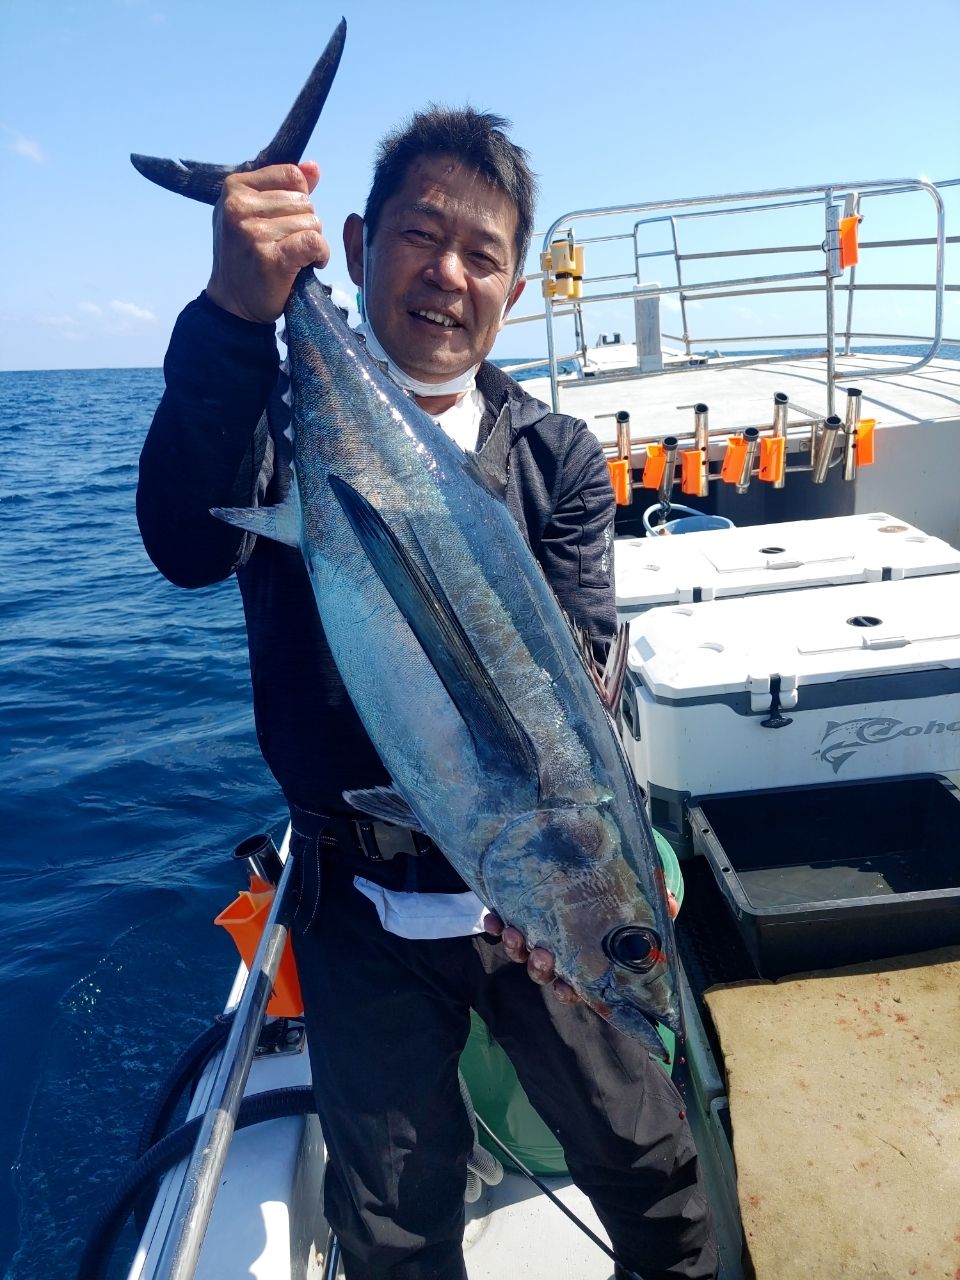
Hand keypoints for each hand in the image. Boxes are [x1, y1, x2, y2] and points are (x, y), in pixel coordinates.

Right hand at [206, 161, 329, 323]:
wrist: (233, 303)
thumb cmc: (245, 256)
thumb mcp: (255, 213)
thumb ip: (284, 187)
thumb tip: (313, 168)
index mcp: (235, 187)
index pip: (291, 175)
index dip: (300, 198)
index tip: (287, 220)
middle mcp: (240, 207)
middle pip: (304, 201)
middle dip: (306, 223)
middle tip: (289, 243)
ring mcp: (254, 233)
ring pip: (311, 222)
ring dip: (312, 242)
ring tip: (294, 256)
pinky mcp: (271, 258)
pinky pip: (313, 242)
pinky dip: (320, 255)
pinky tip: (310, 264)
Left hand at [483, 891, 678, 1003]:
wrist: (588, 873)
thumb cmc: (615, 903)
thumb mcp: (637, 907)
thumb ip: (655, 910)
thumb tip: (671, 903)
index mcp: (585, 962)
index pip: (577, 986)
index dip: (569, 990)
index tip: (566, 986)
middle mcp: (559, 955)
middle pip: (544, 973)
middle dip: (539, 967)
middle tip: (541, 953)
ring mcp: (536, 938)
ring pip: (522, 953)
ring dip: (515, 947)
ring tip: (512, 931)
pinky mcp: (518, 917)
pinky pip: (502, 929)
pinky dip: (495, 927)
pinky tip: (492, 917)